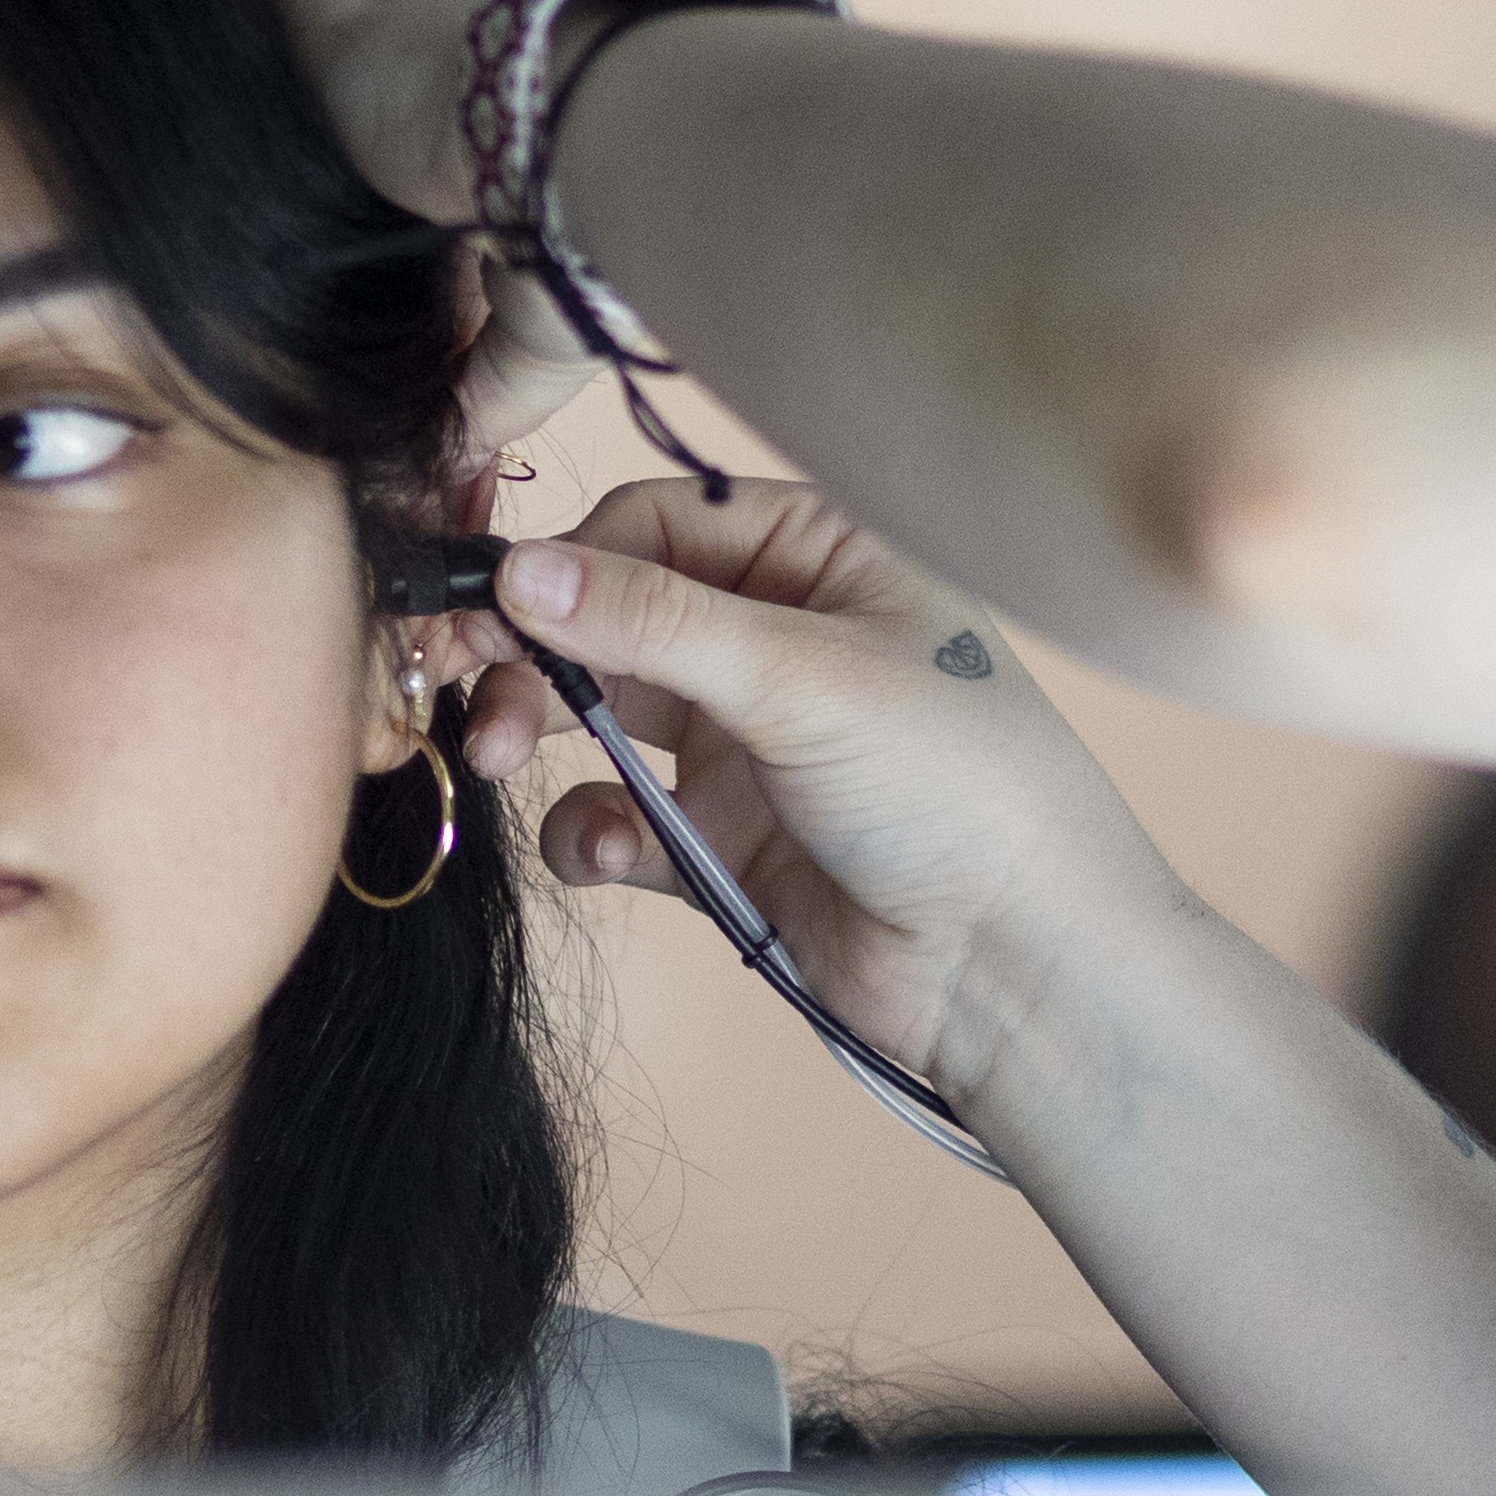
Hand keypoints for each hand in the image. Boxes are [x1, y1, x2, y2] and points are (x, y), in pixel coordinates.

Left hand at [215, 0, 603, 457]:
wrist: (599, 164)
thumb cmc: (591, 250)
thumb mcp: (528, 347)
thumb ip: (476, 396)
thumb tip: (442, 475)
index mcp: (496, 116)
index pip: (447, 74)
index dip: (419, 53)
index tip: (398, 42)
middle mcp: (454, 46)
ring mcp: (400, 21)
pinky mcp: (347, 16)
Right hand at [471, 479, 1193, 1113]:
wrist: (1020, 970)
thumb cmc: (957, 787)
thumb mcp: (803, 678)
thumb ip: (652, 622)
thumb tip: (514, 566)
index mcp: (822, 558)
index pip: (658, 524)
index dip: (568, 562)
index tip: (490, 608)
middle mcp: (779, 638)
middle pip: (614, 616)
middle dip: (538, 653)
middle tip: (474, 695)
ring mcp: (750, 743)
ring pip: (603, 715)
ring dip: (546, 732)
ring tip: (507, 763)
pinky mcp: (727, 842)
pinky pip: (622, 819)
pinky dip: (594, 831)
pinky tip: (606, 853)